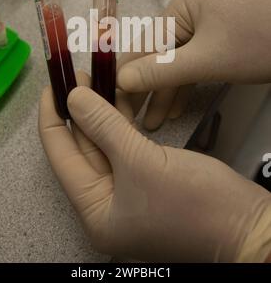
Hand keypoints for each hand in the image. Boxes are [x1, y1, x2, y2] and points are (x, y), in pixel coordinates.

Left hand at [39, 83, 270, 261]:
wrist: (246, 225)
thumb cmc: (192, 202)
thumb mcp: (141, 161)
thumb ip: (104, 126)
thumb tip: (73, 97)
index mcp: (95, 210)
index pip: (61, 157)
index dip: (53, 119)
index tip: (52, 86)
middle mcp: (106, 204)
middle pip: (84, 149)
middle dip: (79, 110)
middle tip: (77, 75)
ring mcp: (129, 192)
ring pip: (106, 144)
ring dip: (101, 113)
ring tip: (94, 79)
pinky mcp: (149, 179)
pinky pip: (126, 146)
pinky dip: (121, 123)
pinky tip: (117, 98)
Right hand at [117, 0, 270, 129]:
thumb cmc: (259, 42)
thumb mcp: (208, 59)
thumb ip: (162, 71)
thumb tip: (121, 81)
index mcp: (180, 7)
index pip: (142, 44)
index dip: (127, 77)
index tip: (114, 105)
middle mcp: (188, 14)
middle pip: (157, 55)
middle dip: (146, 89)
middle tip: (131, 121)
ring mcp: (206, 28)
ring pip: (175, 63)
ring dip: (165, 93)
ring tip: (152, 124)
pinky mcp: (220, 43)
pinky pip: (194, 65)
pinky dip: (185, 86)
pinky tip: (176, 109)